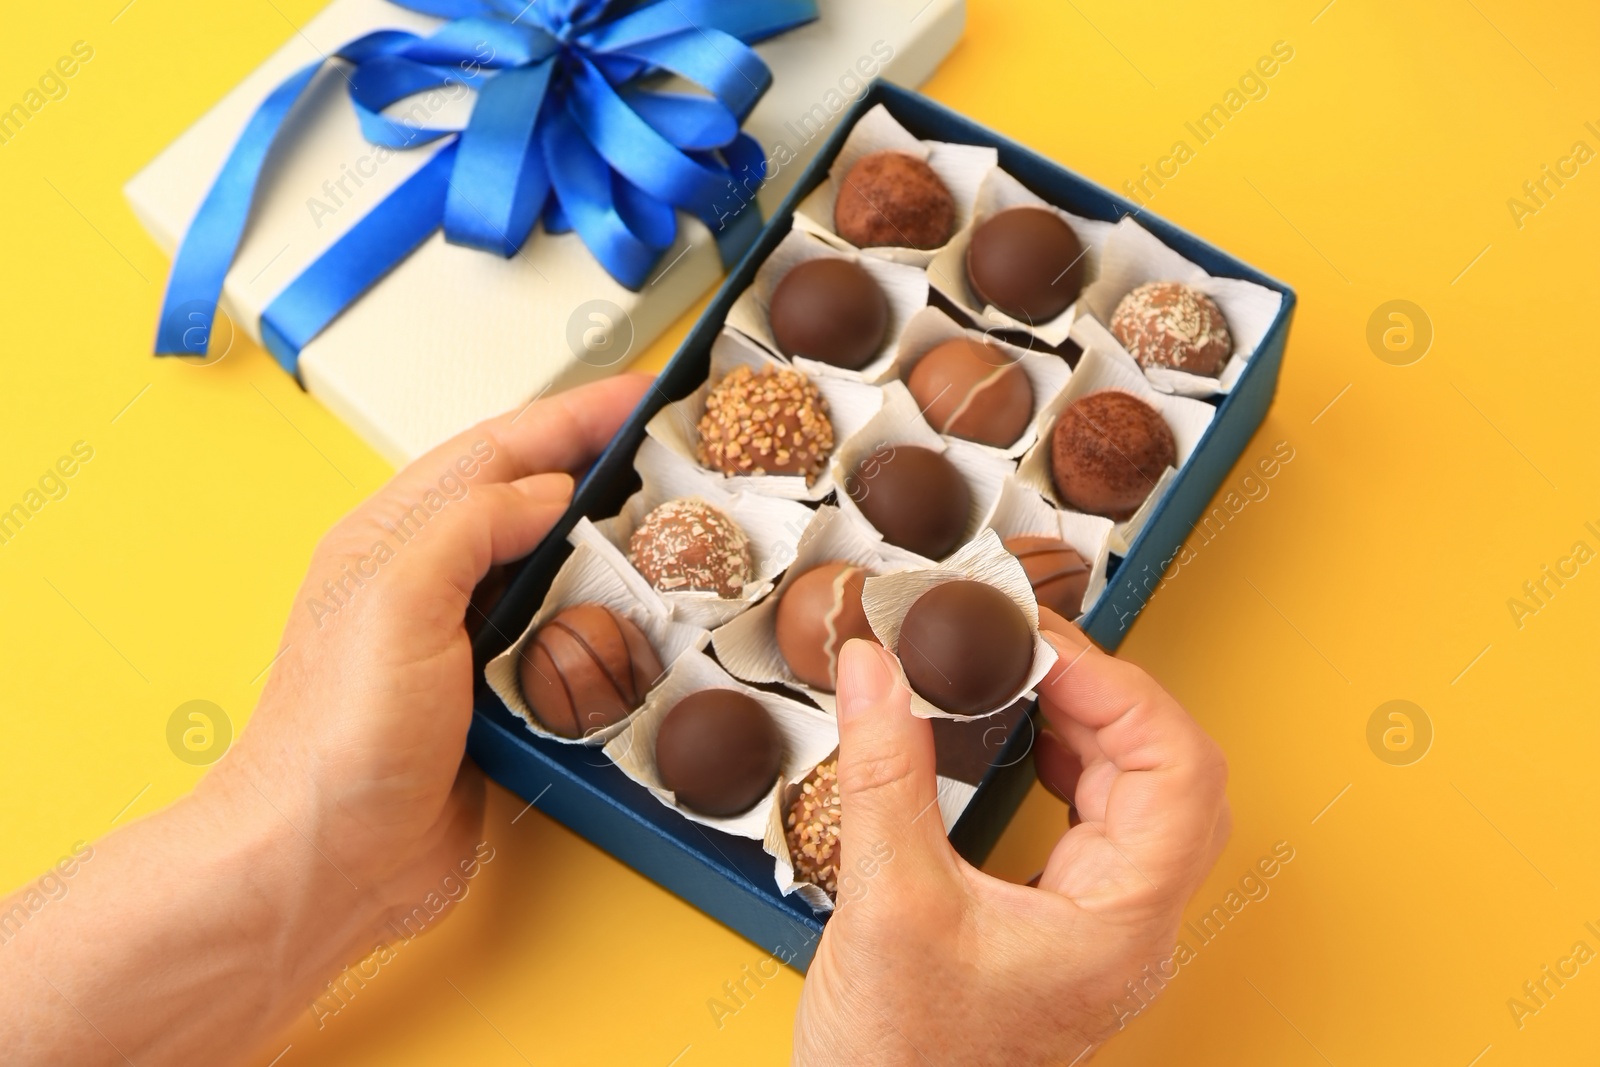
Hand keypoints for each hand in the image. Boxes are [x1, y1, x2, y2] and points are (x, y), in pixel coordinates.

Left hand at [0, 374, 650, 1065]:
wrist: (323, 865)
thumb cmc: (332, 738)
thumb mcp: (396, 598)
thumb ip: (470, 525)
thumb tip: (549, 489)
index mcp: (398, 537)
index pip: (500, 450)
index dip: (576, 416)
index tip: (645, 397)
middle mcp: (436, 584)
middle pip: (539, 506)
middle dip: (610, 479)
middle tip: (683, 468)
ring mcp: (469, 647)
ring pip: (563, 579)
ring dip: (619, 563)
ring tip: (683, 545)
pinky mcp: (501, 706)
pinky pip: (572, 654)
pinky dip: (612, 641)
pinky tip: (649, 640)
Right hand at [793, 607, 1230, 1065]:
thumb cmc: (900, 1062)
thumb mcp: (884, 901)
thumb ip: (885, 773)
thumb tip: (882, 672)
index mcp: (1119, 926)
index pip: (1177, 772)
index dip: (1119, 688)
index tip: (1044, 644)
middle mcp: (1128, 926)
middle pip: (1168, 774)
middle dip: (1103, 695)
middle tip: (1029, 647)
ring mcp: (1101, 927)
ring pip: (1138, 794)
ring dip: (1088, 724)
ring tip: (1023, 678)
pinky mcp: (1064, 925)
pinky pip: (1097, 821)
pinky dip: (1067, 763)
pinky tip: (1023, 739)